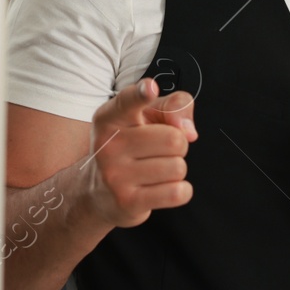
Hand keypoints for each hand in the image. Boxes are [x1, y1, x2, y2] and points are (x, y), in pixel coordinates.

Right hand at [80, 77, 195, 228]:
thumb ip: (174, 105)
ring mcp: (115, 174)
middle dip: (177, 145)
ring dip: (175, 169)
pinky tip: (161, 188)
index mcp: (110, 117)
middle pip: (174, 139)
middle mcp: (108, 143)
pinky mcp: (127, 201)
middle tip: (157, 151)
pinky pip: (177, 193)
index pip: (128, 101)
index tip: (150, 88)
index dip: (142, 93)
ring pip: (178, 167)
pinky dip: (180, 191)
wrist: (100, 192)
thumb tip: (188, 130)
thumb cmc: (131, 145)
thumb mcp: (148, 116)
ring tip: (155, 169)